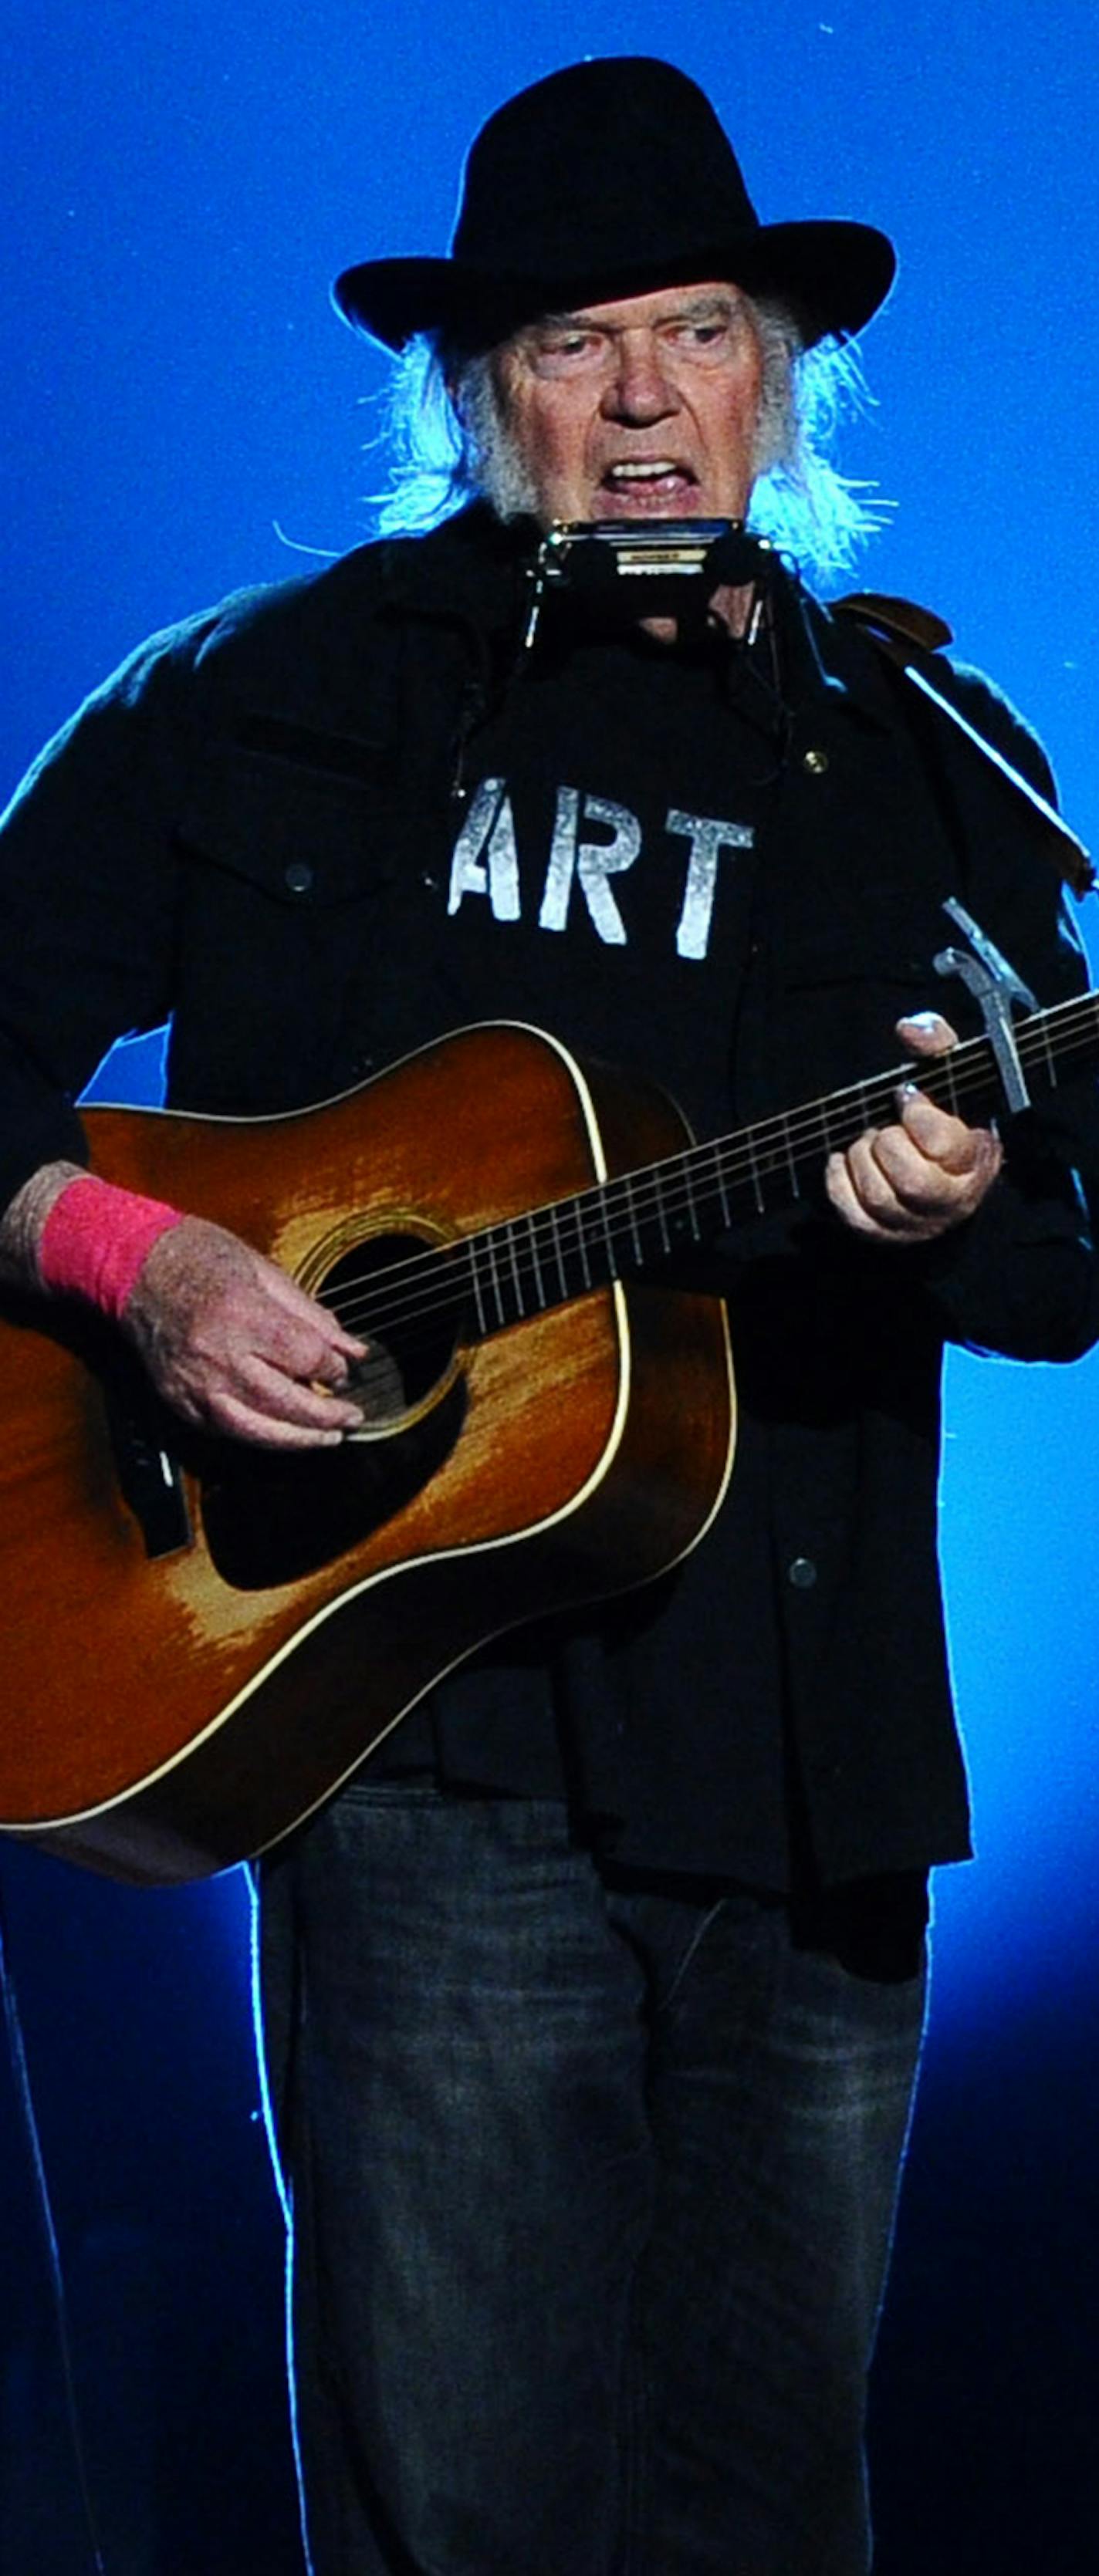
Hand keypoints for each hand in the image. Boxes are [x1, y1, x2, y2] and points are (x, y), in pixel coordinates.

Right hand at [124, 1216, 368, 1447]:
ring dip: (298, 1439)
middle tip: (352, 1416)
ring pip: (257, 1430)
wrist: (134, 1266)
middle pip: (287, 1402)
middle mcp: (217, 1355)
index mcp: (242, 1314)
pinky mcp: (178, 1401)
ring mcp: (194, 1384)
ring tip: (326, 1438)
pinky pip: (225, 1431)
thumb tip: (351, 1350)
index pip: (306, 1357)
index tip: (343, 1366)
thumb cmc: (199, 1257)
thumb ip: (311, 1316)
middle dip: (327, 1415)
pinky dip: (259, 1435)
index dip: (335, 1367)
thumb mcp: (264, 1270)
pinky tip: (281, 1432)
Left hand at [825, 1011, 1002, 1245]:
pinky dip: (839, 1180)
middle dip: (888, 1144)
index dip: (917, 1114)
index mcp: (976, 1162)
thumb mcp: (953, 1079)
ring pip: (878, 1198)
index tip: (906, 1096)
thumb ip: (938, 1045)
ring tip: (869, 1141)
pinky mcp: (883, 1234)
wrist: (945, 1172)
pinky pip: (851, 1212)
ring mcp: (916, 1224)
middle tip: (885, 1126)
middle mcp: (951, 1202)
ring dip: (862, 1159)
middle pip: (912, 1181)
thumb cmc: (948, 1121)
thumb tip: (908, 1028)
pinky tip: (845, 1160)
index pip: (943, 1144)